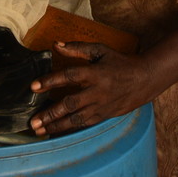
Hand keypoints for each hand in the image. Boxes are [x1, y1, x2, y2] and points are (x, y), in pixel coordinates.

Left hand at [28, 42, 152, 136]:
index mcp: (95, 72)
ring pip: (76, 119)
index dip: (50, 81)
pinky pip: (84, 124)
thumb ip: (77, 48)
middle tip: (33, 122)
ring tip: (40, 131)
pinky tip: (56, 132)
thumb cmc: (119, 62)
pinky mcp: (104, 115)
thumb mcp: (100, 50)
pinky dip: (69, 130)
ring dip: (57, 126)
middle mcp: (97, 91)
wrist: (144, 79)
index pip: (69, 76)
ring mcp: (101, 106)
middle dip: (50, 113)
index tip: (33, 86)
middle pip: (70, 103)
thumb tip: (56, 44)